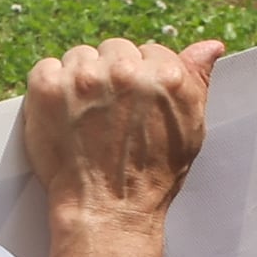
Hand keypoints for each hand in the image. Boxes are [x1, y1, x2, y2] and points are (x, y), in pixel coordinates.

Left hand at [21, 35, 220, 241]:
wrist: (108, 209)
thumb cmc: (153, 174)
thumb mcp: (190, 128)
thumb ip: (197, 81)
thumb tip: (210, 47)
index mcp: (166, 76)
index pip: (149, 51)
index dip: (142, 78)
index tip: (135, 103)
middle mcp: (125, 71)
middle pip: (114, 49)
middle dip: (113, 74)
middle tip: (111, 111)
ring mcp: (83, 78)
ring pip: (80, 56)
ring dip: (81, 79)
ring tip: (87, 115)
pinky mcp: (47, 87)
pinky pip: (47, 67)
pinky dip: (51, 87)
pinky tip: (64, 113)